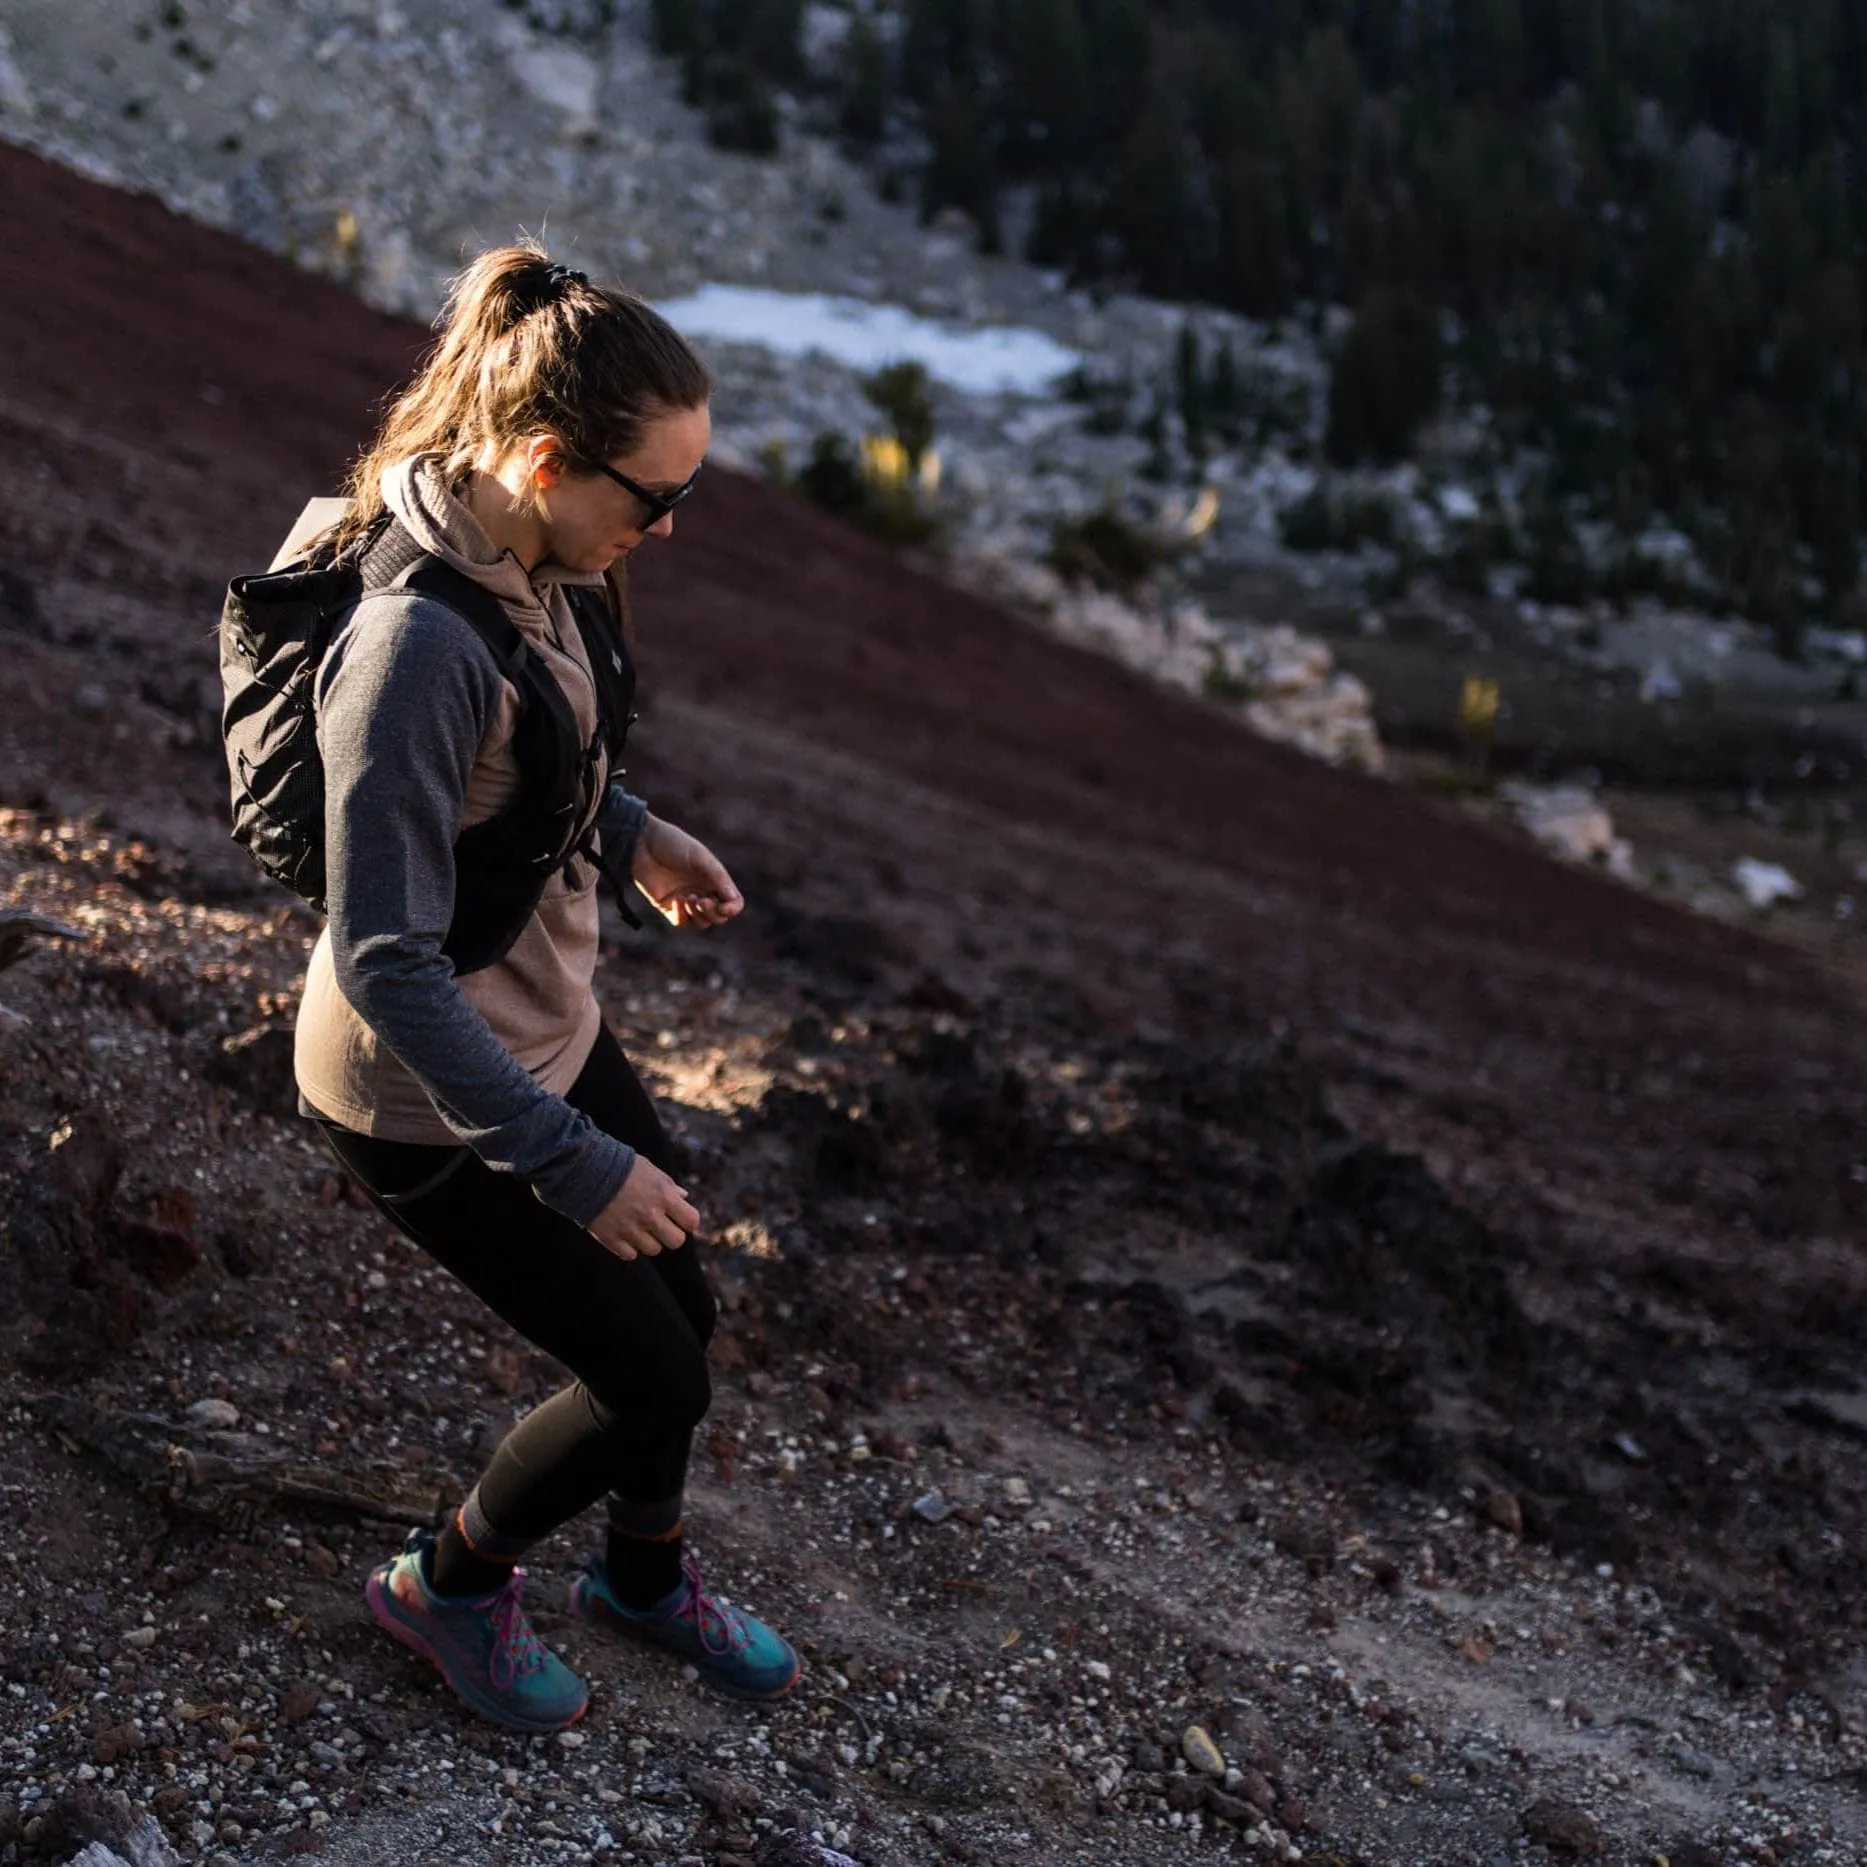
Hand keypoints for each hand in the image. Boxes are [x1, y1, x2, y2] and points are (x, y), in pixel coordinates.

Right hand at [587, 1155, 699, 1260]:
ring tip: (636, 1225)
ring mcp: (631, 1229)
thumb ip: (668, 1186)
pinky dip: (628, 1247)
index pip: (692, 1221)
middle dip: (670, 1234)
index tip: (680, 1218)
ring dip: (648, 1240)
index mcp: (663, 1196)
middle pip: (676, 1241)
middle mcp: (650, 1216)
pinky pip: (630, 1255)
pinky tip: (622, 1232)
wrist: (585, 1170)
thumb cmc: (620, 1166)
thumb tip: (684, 1197)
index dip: (687, 1220)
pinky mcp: (611, 1239)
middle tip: (659, 1225)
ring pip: (653, 1250)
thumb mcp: (649, 1169)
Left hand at [631, 813, 744, 929]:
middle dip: (713, 913)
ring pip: (701, 922)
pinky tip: (676, 900)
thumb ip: (718, 877)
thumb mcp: (699, 856)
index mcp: (714, 879)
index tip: (723, 907)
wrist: (642, 843)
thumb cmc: (673, 844)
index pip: (733, 902)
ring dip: (698, 915)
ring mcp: (686, 900)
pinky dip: (681, 916)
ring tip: (688, 898)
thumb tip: (733, 900)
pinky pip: (681, 922)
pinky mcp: (667, 905)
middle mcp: (703, 891)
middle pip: (718, 916)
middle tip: (701, 900)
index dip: (732, 909)